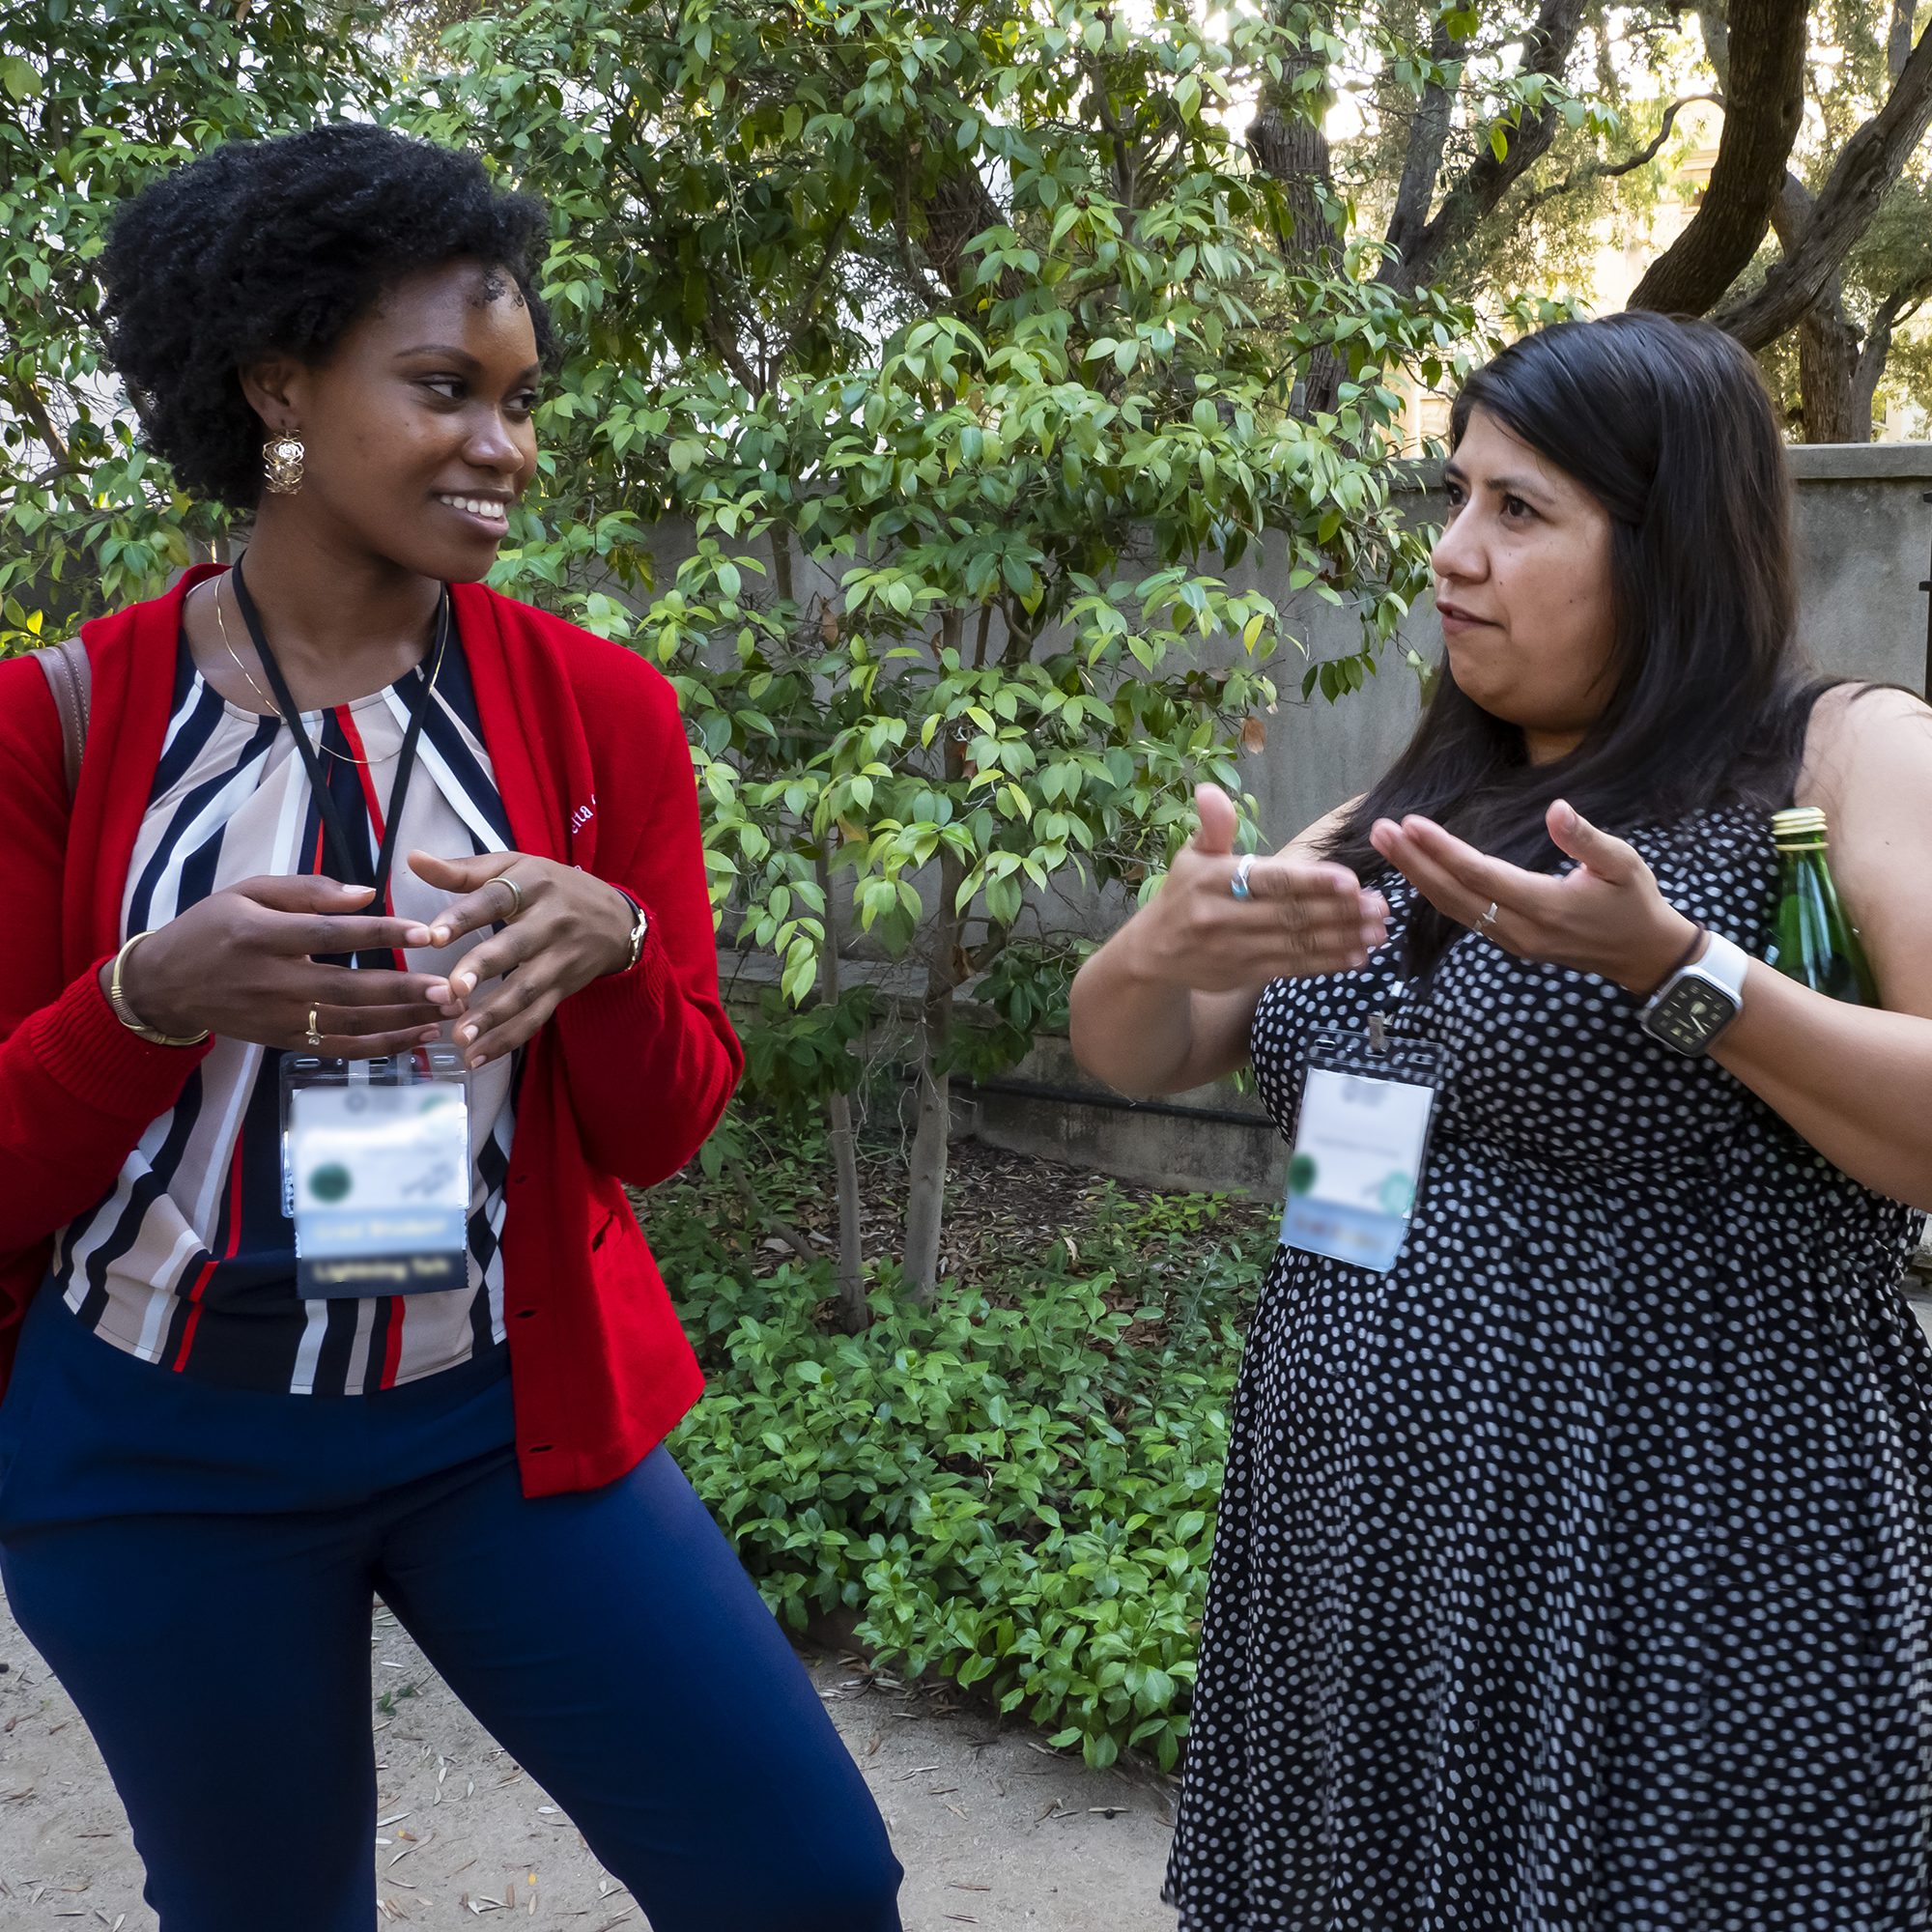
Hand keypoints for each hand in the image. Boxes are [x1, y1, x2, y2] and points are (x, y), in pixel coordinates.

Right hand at [108, 875, 452, 1056]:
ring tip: (447, 1011)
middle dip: (403, 991)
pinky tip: (417, 1036)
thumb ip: (307, 890)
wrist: (165, 983)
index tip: (425, 932)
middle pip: (347, 989)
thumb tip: (366, 893)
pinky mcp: (282, 1042)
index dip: (379, 934)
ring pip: (349, 1025)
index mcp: (262, 936)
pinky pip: (339, 1049)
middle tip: (449, 988)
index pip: (330, 935)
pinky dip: (381, 1047)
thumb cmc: (212, 928)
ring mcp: (277, 1018)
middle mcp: (271, 981)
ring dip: (402, 1022)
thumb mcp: (248, 892)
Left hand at [407, 849, 636, 1068]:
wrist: (617, 918)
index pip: (495, 900)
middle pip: (515, 947)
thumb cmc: (553, 887)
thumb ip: (462, 870)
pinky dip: (508, 1039)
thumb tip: (413, 859)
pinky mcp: (564, 988)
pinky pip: (536, 1017)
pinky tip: (478, 1057)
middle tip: (452, 991)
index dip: (464, 918)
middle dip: (484, 970)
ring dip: (494, 1016)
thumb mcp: (515, 866)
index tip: (433, 937)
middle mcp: (550, 922)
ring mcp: (560, 959)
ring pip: (527, 989)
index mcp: (532, 885)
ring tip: (461, 1037)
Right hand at [1125, 783, 1388, 993]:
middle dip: (1339, 911)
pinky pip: (1292, 968)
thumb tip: (1210, 791)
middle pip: (1290, 915)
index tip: (1350, 880)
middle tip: (1380, 905)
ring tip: (1378, 930)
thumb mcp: (1191, 856)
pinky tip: (1357, 955)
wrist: (1153, 952)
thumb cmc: (1183, 894)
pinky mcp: (1244, 974)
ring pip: (1297, 944)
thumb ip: (1213, 826)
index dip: (1311, 881)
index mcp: (1213, 881)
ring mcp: (1234, 950)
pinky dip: (1327, 963)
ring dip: (1342, 938)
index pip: (1269, 880)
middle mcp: (1222, 917)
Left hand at [1368, 800, 1698, 995]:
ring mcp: (1510, 940)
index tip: (1411, 824)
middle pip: (1453, 894)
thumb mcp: (1624, 864)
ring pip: (1452, 908)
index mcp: (1546, 906)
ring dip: (1416, 876)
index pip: (1480, 874)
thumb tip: (1556, 808)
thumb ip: (1586, 839)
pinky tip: (1414, 870)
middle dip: (1412, 863)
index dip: (1442, 850)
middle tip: (1379, 831)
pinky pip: (1462, 916)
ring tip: (1387, 845)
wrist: (1643, 955)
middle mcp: (1520, 928)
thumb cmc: (1635, 903)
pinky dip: (1434, 892)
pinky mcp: (1508, 942)